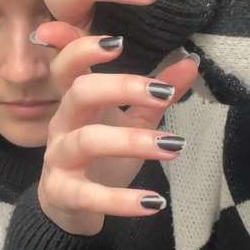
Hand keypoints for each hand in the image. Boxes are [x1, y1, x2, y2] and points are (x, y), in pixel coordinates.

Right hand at [36, 30, 198, 235]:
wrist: (68, 208)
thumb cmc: (99, 158)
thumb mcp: (129, 123)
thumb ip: (153, 96)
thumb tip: (191, 63)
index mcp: (76, 101)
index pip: (69, 65)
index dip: (84, 49)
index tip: (119, 41)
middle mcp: (62, 124)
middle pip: (79, 93)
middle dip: (120, 88)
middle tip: (162, 93)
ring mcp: (58, 159)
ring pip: (86, 141)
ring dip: (132, 142)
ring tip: (173, 146)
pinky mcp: (62, 194)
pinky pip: (88, 195)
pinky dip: (121, 200)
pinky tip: (154, 202)